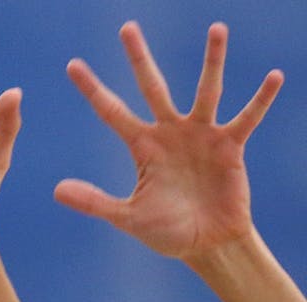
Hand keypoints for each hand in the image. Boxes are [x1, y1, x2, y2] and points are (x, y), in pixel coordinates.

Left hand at [55, 22, 283, 260]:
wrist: (206, 244)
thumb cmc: (166, 231)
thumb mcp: (127, 217)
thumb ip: (94, 202)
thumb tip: (56, 190)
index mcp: (142, 146)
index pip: (111, 112)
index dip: (93, 89)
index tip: (72, 64)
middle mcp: (170, 133)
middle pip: (152, 87)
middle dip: (138, 58)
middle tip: (126, 27)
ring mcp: (201, 135)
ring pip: (205, 90)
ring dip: (212, 60)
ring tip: (217, 29)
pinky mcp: (230, 146)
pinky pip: (247, 118)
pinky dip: (261, 99)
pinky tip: (275, 77)